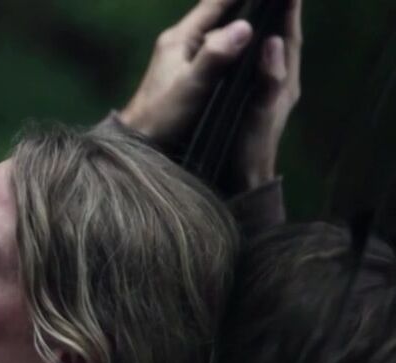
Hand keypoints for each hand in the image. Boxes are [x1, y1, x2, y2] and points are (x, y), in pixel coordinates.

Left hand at [119, 0, 255, 147]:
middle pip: (218, 14)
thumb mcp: (191, 86)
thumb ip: (215, 56)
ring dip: (240, 25)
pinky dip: (234, 46)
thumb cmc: (161, 116)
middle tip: (276, 5)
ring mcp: (183, 58)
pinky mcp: (187, 74)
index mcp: (179, 38)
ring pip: (219, 33)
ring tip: (268, 17)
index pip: (214, 3)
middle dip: (244, 6)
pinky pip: (216, 51)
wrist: (138, 142)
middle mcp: (181, 42)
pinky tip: (250, 49)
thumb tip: (244, 27)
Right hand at [232, 0, 301, 190]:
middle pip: (282, 42)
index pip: (290, 39)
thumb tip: (273, 42)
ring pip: (268, 54)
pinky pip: (254, 66)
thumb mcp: (258, 113)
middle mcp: (279, 84)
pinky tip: (238, 46)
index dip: (289, 13)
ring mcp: (266, 93)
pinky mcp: (252, 100)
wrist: (242, 180)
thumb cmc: (249, 147)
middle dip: (278, 16)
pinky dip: (249, 50)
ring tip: (255, 10)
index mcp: (284, 83)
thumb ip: (268, 79)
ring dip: (264, 31)